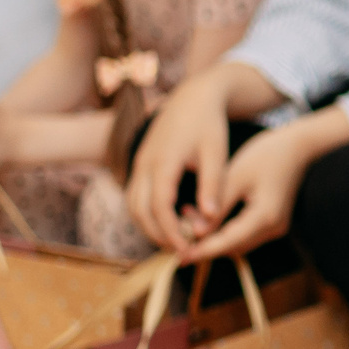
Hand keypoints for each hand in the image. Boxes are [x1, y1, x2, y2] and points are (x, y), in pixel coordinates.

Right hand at [127, 72, 237, 251]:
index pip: (160, 208)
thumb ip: (213, 186)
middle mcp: (144, 165)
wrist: (193, 97)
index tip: (187, 249)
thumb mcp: (216, 154)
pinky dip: (146, 214)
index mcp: (163, 163)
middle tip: (180, 252)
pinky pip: (135, 195)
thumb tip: (209, 220)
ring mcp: (138, 163)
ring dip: (149, 226)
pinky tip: (167, 223)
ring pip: (132, 205)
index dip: (171, 232)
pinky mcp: (141, 163)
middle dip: (157, 235)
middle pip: (139, 211)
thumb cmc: (209, 125)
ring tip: (174, 242)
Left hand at [183, 113, 341, 261]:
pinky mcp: (273, 221)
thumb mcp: (235, 178)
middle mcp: (273, 228)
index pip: (228, 242)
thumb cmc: (266, 156)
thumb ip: (216, 208)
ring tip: (190, 216)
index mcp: (265, 216)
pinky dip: (225, 230)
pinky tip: (208, 215)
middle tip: (179, 227)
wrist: (297, 147)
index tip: (180, 257)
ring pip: (238, 243)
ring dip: (214, 237)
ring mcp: (275, 226)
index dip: (203, 251)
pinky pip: (245, 234)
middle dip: (206, 243)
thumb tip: (196, 234)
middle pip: (233, 247)